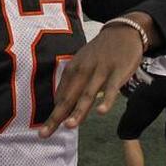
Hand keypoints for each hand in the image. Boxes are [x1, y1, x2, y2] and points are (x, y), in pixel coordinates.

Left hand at [39, 23, 143, 137]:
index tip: (43, 131)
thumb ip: (73, 84)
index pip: (61, 96)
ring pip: (88, 94)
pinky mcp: (118, 72)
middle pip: (69, 98)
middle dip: (57, 116)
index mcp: (73, 69)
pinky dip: (107, 100)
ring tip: (69, 126)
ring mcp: (100, 71)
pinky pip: (112, 88)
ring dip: (78, 111)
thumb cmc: (100, 52)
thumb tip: (61, 104)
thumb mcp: (82, 64)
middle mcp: (83, 71)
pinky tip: (101, 112)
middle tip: (45, 134)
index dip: (53, 114)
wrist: (122, 32)